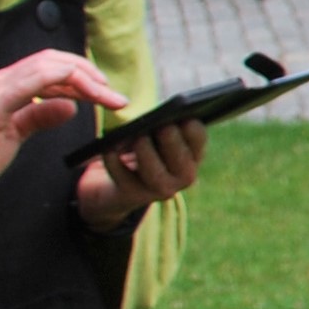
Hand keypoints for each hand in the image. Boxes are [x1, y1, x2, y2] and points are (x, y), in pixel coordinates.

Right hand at [0, 49, 126, 225]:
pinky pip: (32, 83)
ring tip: (108, 98)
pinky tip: (83, 97)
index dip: (80, 74)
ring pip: (47, 67)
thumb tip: (69, 106)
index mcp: (2, 86)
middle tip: (113, 95)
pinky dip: (62, 83)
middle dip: (88, 73)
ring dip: (84, 80)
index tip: (105, 93)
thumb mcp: (16, 134)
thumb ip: (40, 116)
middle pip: (52, 60)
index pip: (48, 65)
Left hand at [73, 116, 204, 231]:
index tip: (187, 117)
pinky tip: (109, 149)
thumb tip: (154, 113)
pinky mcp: (134, 195)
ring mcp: (160, 189)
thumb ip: (162, 124)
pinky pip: (124, 178)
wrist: (122, 181)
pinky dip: (115, 162)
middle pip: (181, 160)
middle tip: (165, 126)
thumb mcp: (156, 134)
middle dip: (173, 143)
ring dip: (146, 154)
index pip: (198, 140)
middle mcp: (182, 176)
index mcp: (192, 154)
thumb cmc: (144, 147)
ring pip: (155, 174)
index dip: (194, 131)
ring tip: (138, 137)